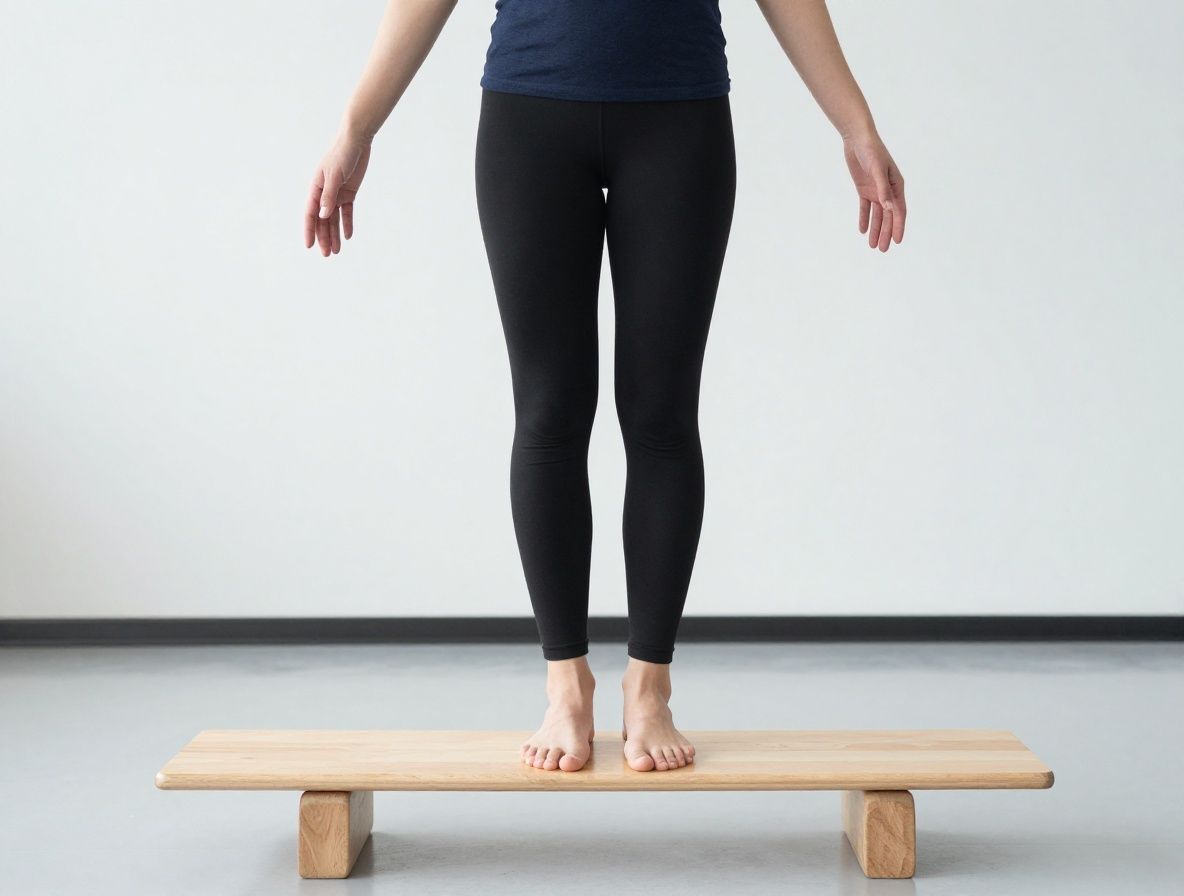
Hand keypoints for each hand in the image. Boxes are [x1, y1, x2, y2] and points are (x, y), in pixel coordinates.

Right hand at [304, 135, 371, 256]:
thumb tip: (324, 215)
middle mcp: (324, 193)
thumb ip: (329, 196)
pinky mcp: (349, 192)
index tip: (309, 246)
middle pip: (322, 220)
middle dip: (323, 237)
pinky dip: (347, 223)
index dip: (309, 230)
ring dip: (334, 234)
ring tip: (336, 251)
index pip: (310, 213)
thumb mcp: (334, 176)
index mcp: (316, 188)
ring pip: (334, 219)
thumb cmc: (342, 154)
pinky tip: (347, 236)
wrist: (356, 141)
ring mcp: (336, 193)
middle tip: (326, 255)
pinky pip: (346, 212)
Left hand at [842, 130, 905, 251]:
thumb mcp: (877, 169)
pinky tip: (863, 231)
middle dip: (886, 233)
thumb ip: (882, 189)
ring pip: (877, 215)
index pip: (899, 210)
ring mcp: (876, 190)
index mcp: (897, 185)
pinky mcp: (864, 189)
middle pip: (888, 216)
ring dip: (876, 229)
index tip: (897, 241)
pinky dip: (865, 218)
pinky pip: (865, 208)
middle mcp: (888, 190)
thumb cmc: (871, 150)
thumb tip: (888, 208)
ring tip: (873, 246)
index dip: (899, 226)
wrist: (857, 139)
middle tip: (883, 249)